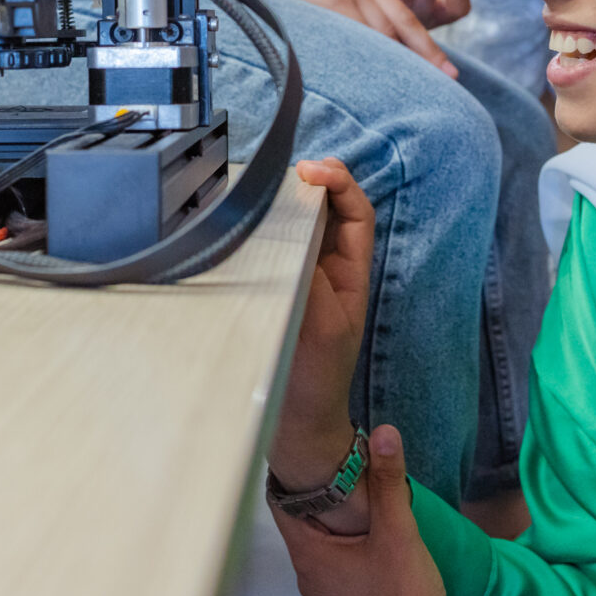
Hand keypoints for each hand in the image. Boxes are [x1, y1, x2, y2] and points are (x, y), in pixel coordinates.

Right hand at [261, 0, 481, 74]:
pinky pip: (362, 36)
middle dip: (428, 51)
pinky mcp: (338, 0)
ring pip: (385, 32)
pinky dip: (372, 55)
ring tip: (415, 83)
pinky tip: (381, 72)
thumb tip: (370, 38)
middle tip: (449, 74)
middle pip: (405, 20)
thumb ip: (354, 4)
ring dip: (399, 59)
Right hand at [272, 159, 374, 504]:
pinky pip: (269, 248)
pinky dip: (259, 228)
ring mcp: (298, 278)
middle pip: (324, 208)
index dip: (339, 183)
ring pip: (295, 224)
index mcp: (350, 270)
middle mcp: (326, 267)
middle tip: (280, 171)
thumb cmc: (317, 378)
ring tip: (258, 187)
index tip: (311, 171)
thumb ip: (313, 277)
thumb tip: (296, 231)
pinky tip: (240, 221)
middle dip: (309, 181)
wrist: (295, 423)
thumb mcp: (322, 325)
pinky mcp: (270, 289)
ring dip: (281, 202)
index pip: (354, 211)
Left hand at [273, 425, 473, 595]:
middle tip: (337, 454)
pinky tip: (370, 532)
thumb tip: (383, 430)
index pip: (279, 499)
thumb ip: (388, 481)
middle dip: (317, 488)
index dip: (291, 468)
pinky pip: (335, 564)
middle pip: (300, 519)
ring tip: (356, 487)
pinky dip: (345, 542)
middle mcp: (307, 577)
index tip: (308, 441)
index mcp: (308, 556)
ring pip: (320, 543)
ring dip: (333, 517)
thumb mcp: (399, 534)